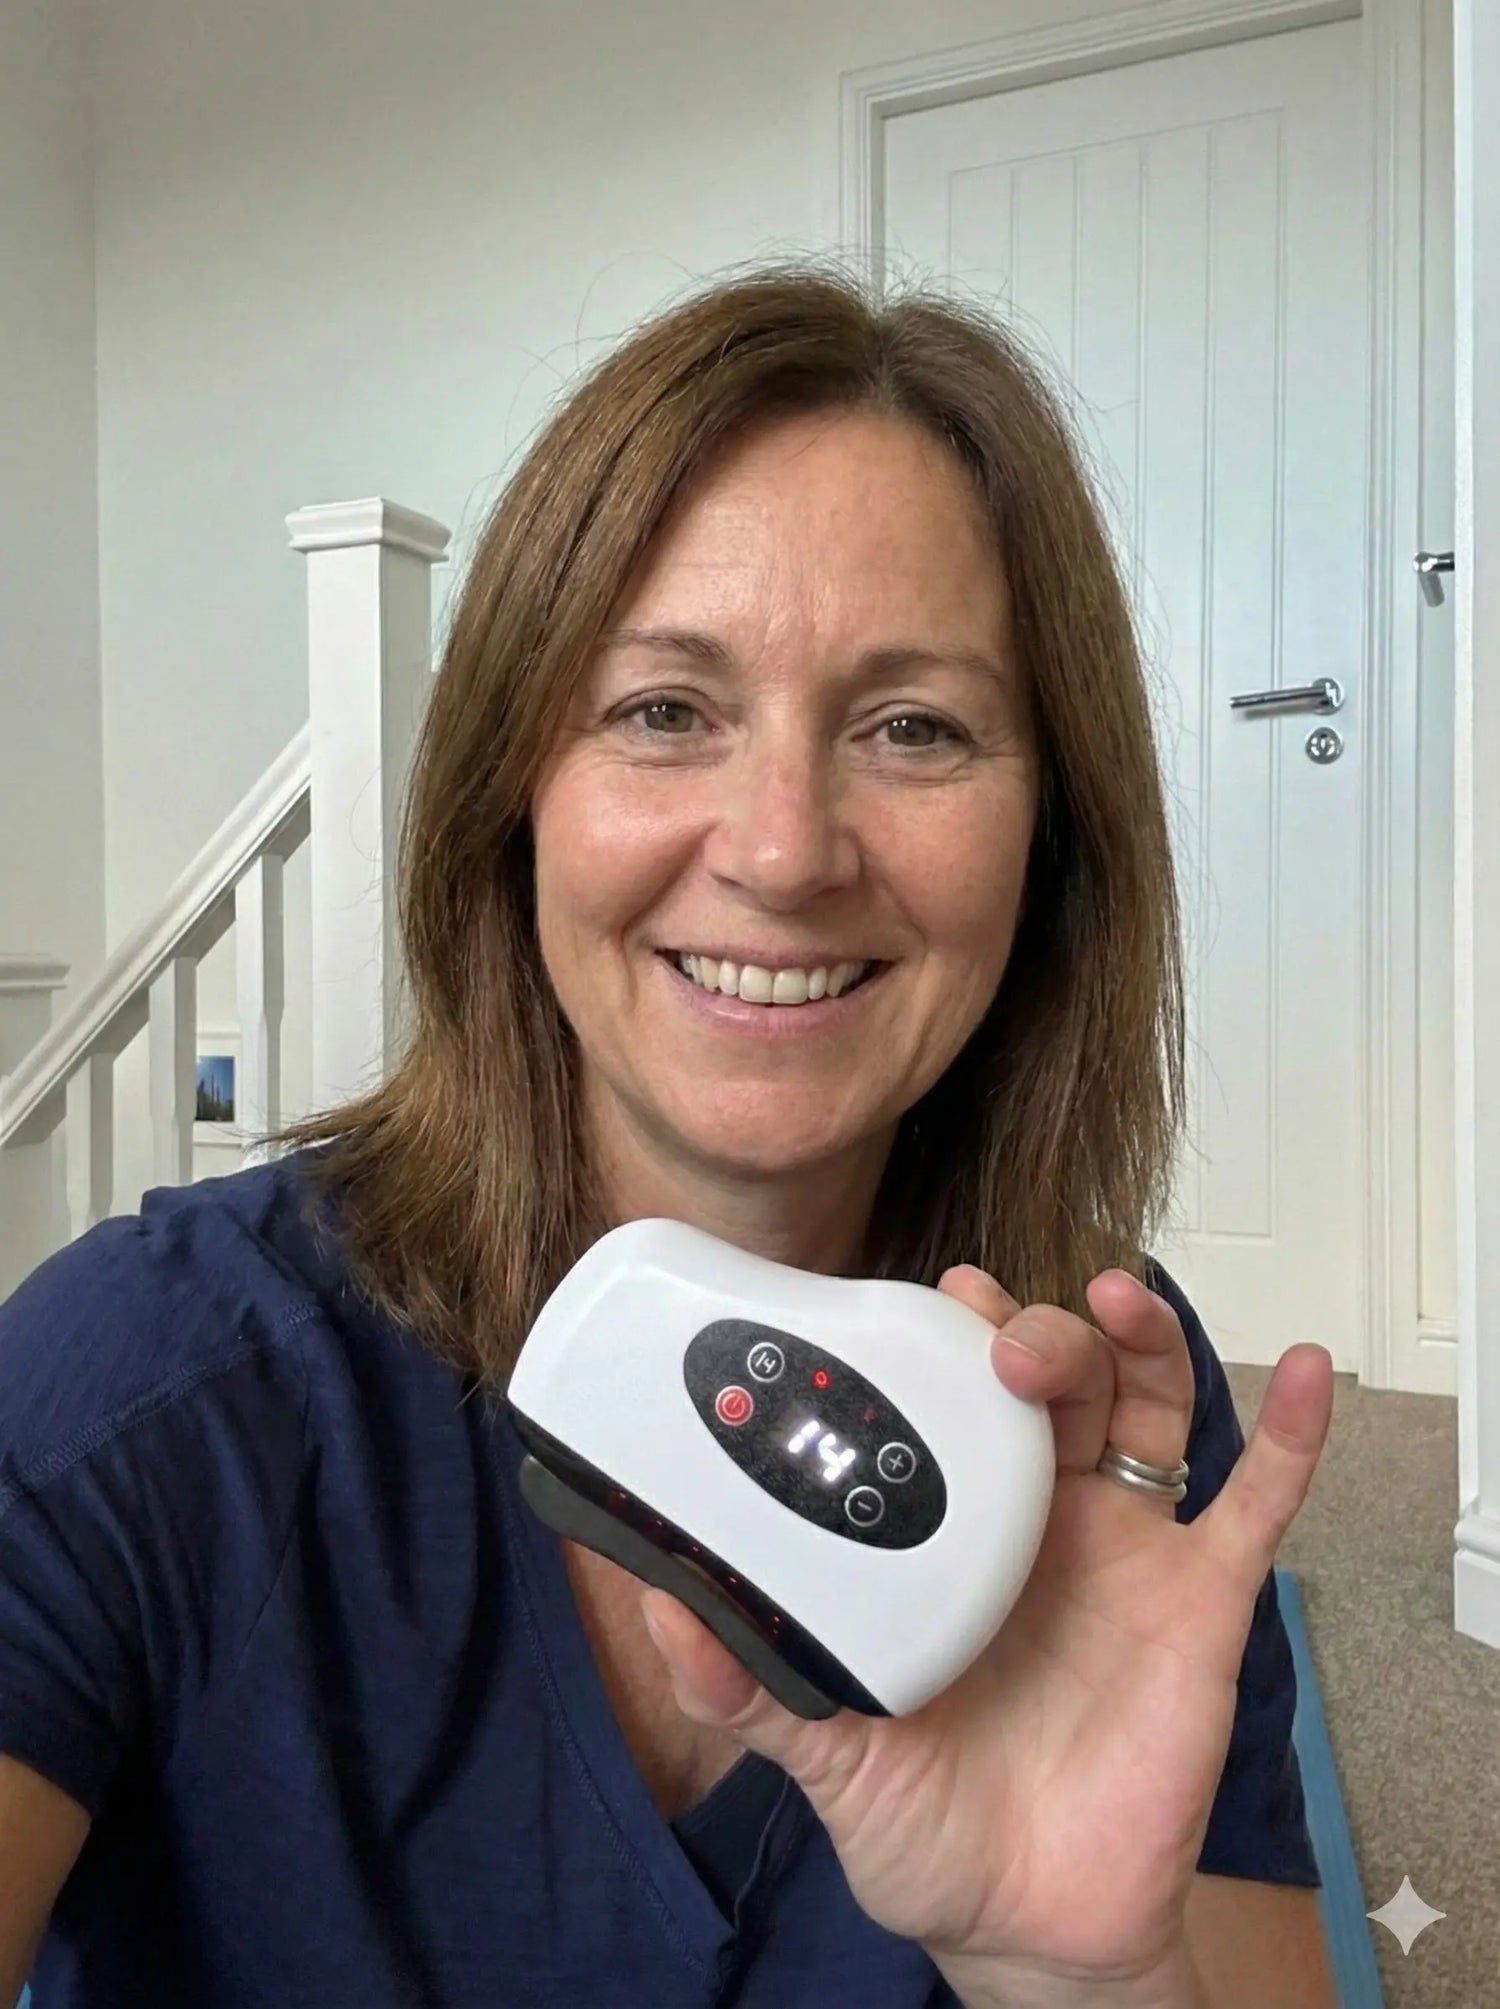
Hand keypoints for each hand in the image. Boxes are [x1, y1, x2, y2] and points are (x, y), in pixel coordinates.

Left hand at [639, 1264, 1332, 1992]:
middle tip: (994, 1325)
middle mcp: (1039, 1516)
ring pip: (1146, 1407)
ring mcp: (1126, 1549)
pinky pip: (1260, 1504)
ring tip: (1115, 1300)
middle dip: (1031, 1331)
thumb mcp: (821, 1748)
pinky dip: (1291, 1437)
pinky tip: (1309, 1373)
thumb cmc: (923, 1822)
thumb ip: (747, 1682)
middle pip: (1051, 1381)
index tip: (929, 1297)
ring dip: (1138, 1340)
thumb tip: (661, 1613)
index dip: (946, 1336)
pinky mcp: (1201, 1603)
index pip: (952, 1398)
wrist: (1024, 1925)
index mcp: (950, 1528)